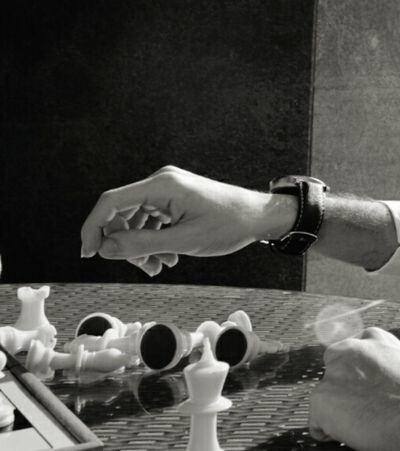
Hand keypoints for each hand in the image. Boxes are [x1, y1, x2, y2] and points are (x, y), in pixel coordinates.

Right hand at [79, 166, 282, 275]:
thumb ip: (142, 244)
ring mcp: (167, 190)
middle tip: (142, 268)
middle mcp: (161, 182)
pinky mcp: (173, 199)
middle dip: (125, 244)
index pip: (111, 202)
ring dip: (140, 247)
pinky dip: (152, 240)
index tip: (90, 254)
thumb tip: (106, 248)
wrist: (258, 216)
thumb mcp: (183, 241)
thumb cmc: (229, 225)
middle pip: (121, 214)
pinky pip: (149, 220)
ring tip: (158, 268)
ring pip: (135, 221)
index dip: (94, 228)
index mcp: (162, 185)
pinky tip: (165, 259)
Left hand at [310, 327, 399, 450]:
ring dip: (341, 410)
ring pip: (324, 394)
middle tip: (373, 410)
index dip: (357, 372)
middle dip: (347, 388)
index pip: (349, 346)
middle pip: (332, 367)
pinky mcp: (328, 398)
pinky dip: (333, 428)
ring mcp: (337, 371)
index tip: (365, 387)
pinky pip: (318, 417)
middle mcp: (354, 347)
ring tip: (370, 426)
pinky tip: (357, 435)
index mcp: (380, 339)